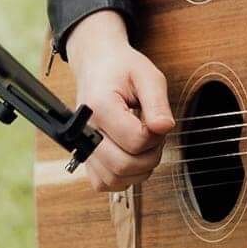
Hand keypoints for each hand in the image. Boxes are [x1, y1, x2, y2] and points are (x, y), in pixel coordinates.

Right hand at [66, 11, 175, 192]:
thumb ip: (157, 102)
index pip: (136, 140)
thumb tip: (165, 128)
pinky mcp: (84, 157)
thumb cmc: (121, 68)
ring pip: (113, 179)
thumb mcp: (147, 75)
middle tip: (154, 135)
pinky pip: (103, 182)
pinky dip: (122, 177)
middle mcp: (85, 130)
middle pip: (123, 165)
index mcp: (100, 106)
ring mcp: (81, 146)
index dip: (156, 135)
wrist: (97, 65)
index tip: (158, 120)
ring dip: (138, 169)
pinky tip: (132, 156)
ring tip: (144, 144)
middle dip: (150, 155)